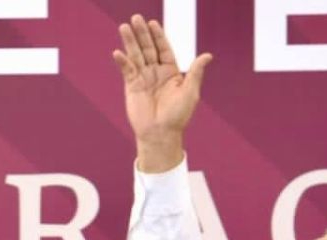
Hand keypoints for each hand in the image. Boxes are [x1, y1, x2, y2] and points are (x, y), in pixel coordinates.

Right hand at [113, 15, 211, 171]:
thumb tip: (207, 56)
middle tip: (136, 18)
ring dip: (130, 41)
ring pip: (136, 55)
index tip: (153, 23)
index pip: (163, 48)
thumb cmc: (178, 116)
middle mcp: (156, 72)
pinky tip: (118, 52)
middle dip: (142, 33)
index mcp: (170, 71)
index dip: (158, 36)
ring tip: (124, 27)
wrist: (161, 134)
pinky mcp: (132, 87)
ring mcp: (143, 78)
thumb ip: (195, 72)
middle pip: (148, 48)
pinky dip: (123, 62)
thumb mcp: (190, 92)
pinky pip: (127, 70)